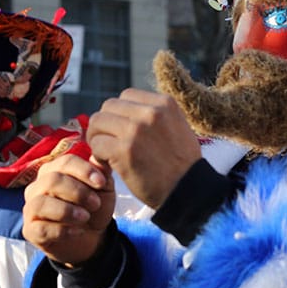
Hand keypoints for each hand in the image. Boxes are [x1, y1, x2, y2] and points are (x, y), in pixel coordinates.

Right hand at [23, 152, 115, 264]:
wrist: (91, 237)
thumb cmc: (93, 207)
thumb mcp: (103, 189)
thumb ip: (101, 172)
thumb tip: (99, 155)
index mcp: (55, 170)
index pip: (65, 162)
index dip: (84, 170)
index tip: (101, 182)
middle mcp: (38, 186)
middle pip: (51, 180)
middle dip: (77, 192)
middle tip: (96, 204)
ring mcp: (31, 208)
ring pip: (41, 203)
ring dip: (67, 210)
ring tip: (85, 217)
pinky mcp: (30, 231)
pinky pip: (40, 228)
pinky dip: (62, 230)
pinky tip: (78, 231)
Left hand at [86, 88, 201, 207]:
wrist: (188, 191)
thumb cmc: (182, 165)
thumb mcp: (177, 127)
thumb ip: (154, 116)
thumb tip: (124, 113)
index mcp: (165, 103)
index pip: (127, 96)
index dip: (120, 113)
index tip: (122, 130)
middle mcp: (150, 112)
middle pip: (109, 106)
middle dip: (105, 124)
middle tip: (109, 142)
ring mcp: (136, 130)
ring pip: (98, 122)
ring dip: (98, 138)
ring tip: (107, 153)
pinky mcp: (124, 150)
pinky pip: (97, 144)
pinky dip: (98, 155)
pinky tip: (109, 165)